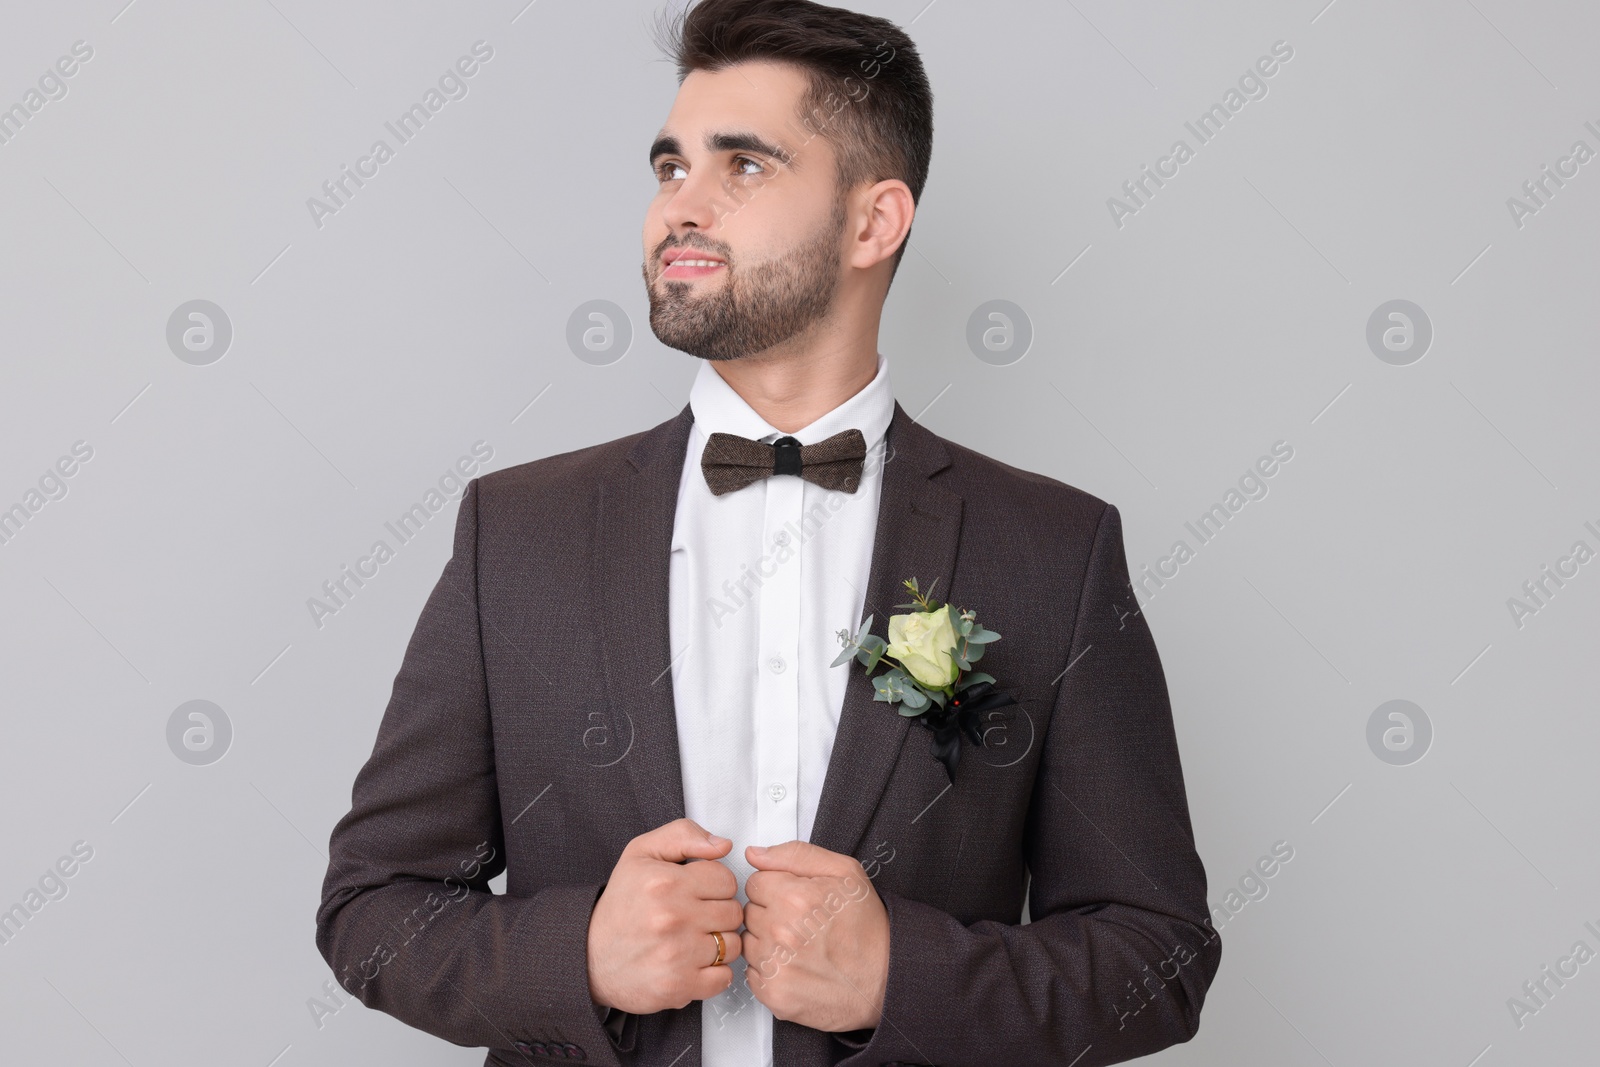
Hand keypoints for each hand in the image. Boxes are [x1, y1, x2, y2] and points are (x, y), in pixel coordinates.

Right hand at [587, 818, 743, 1014]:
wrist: (589, 956)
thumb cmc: (620, 905)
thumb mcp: (641, 853)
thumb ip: (683, 835)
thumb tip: (722, 845)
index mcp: (665, 882)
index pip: (726, 879)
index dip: (715, 884)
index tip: (698, 892)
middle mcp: (671, 917)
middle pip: (733, 912)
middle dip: (719, 913)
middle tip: (696, 917)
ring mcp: (676, 955)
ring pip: (733, 945)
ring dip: (719, 944)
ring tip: (694, 940)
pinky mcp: (678, 986)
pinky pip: (724, 977)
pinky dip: (714, 973)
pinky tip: (694, 963)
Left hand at [741, 840, 888, 1031]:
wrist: (886, 978)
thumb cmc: (868, 928)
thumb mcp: (844, 871)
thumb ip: (795, 854)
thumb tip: (755, 854)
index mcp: (795, 898)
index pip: (754, 883)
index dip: (776, 888)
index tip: (794, 899)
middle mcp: (781, 932)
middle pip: (750, 912)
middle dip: (771, 914)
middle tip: (802, 923)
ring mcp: (776, 966)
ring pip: (748, 943)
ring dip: (767, 943)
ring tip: (799, 946)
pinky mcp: (774, 994)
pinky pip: (752, 973)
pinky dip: (769, 970)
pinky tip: (795, 966)